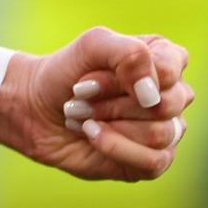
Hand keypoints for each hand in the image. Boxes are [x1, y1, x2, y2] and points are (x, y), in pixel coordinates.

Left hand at [0, 27, 193, 180]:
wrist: (35, 109)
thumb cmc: (66, 73)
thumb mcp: (90, 45)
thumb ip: (127, 54)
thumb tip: (152, 94)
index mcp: (166, 59)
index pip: (169, 69)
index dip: (126, 74)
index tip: (89, 72)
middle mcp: (172, 96)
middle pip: (164, 105)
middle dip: (113, 101)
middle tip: (80, 94)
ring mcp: (166, 130)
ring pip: (159, 134)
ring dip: (109, 122)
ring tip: (81, 114)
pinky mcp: (153, 161)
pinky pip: (154, 162)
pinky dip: (115, 147)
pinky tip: (91, 134)